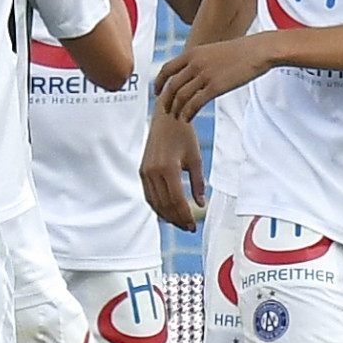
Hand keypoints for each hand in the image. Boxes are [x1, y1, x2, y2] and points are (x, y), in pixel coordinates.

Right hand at [140, 109, 207, 229]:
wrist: (167, 115)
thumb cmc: (184, 134)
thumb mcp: (196, 158)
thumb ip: (198, 183)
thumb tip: (200, 204)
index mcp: (169, 169)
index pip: (177, 201)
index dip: (185, 216)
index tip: (193, 226)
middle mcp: (154, 172)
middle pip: (165, 205)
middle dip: (177, 219)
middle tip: (189, 228)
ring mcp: (145, 171)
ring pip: (155, 202)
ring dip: (166, 215)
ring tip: (179, 222)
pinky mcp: (142, 170)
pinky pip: (148, 194)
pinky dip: (157, 205)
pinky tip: (167, 211)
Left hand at [155, 34, 273, 121]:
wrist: (257, 50)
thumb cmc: (239, 51)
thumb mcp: (212, 50)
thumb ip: (199, 60)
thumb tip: (192, 71)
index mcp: (192, 53)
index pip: (166, 69)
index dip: (158, 83)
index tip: (157, 92)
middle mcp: (194, 64)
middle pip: (171, 86)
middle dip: (166, 100)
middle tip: (166, 110)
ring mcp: (204, 75)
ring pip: (181, 97)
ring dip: (176, 109)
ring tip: (177, 117)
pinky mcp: (215, 87)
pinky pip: (194, 104)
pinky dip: (187, 113)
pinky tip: (187, 119)